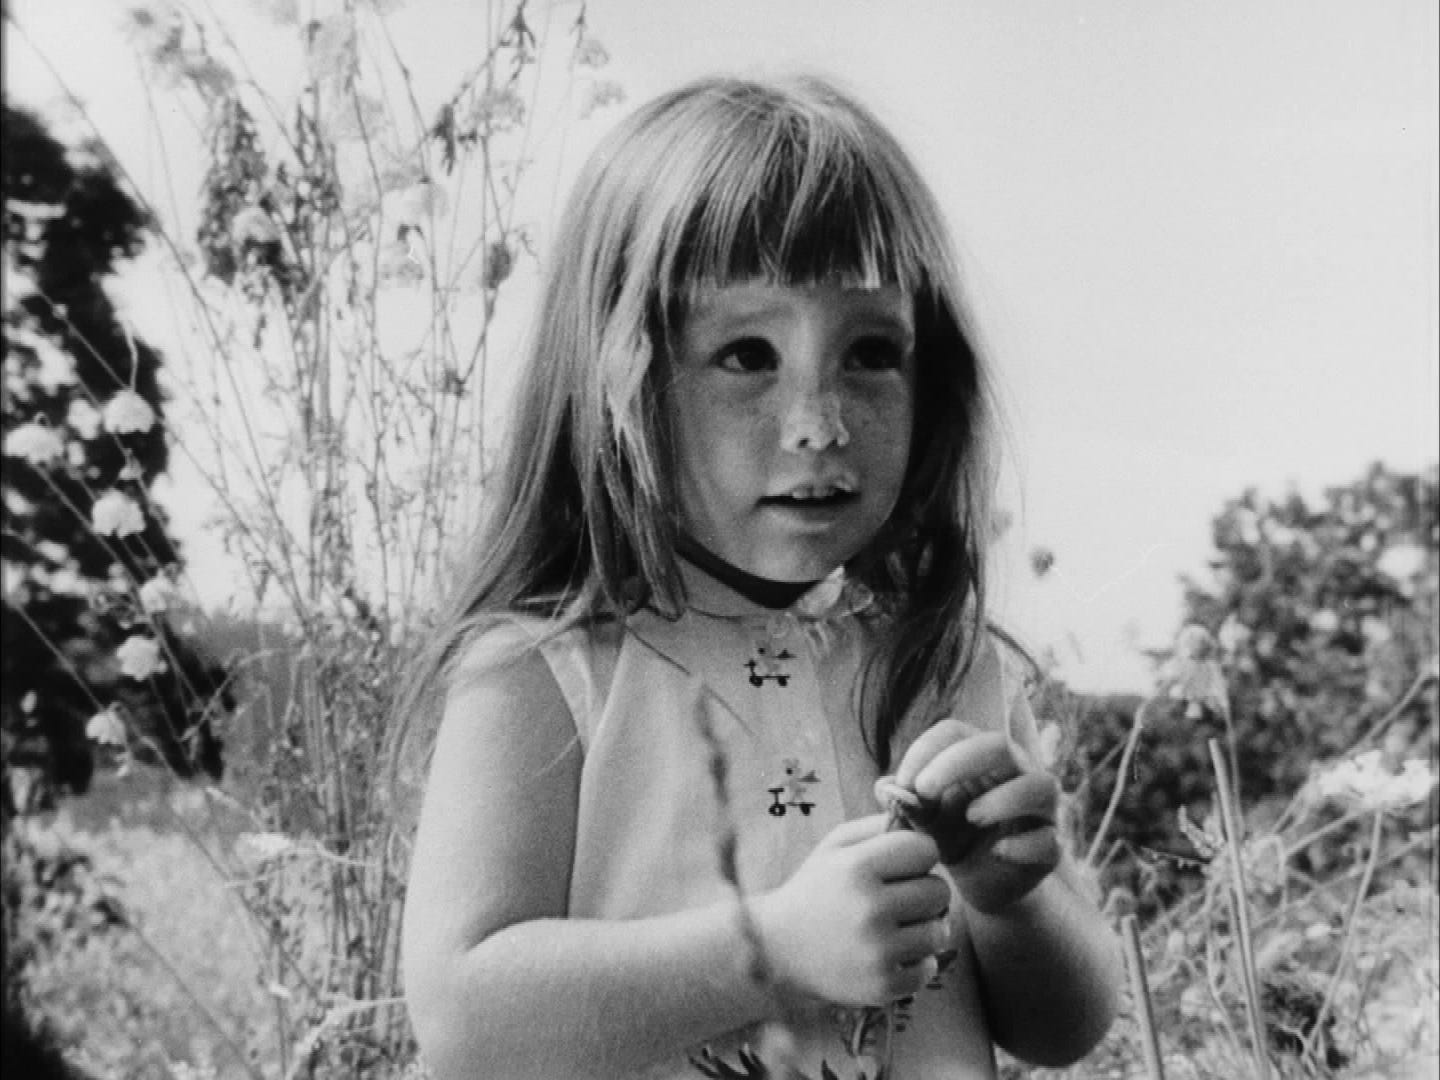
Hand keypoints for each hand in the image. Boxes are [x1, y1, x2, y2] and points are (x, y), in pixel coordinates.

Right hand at [753, 814, 951, 1006]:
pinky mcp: (883, 986)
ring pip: (939, 930)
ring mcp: (878, 952)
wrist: (778, 948)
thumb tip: (920, 820)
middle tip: (899, 898)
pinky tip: (890, 954)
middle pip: (939, 891)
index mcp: (857, 868)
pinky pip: (929, 968)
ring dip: (923, 927)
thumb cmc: (815, 889)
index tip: (902, 865)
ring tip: (896, 927)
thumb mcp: (835, 846)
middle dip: (923, 891)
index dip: (918, 855)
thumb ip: (877, 826)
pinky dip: (916, 962)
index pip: (926, 850)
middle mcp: (869, 909)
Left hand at [890, 719, 1060, 914]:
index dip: (927, 749)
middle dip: (960, 761)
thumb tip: (884, 787)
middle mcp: (1016, 774)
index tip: (903, 782)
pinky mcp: (1050, 848)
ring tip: (972, 816)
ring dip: (1003, 798)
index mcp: (980, 758)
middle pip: (1000, 745)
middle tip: (925, 789)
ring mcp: (1039, 811)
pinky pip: (1048, 840)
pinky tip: (997, 853)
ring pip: (1038, 786)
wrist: (979, 884)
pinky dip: (1023, 845)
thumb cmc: (952, 837)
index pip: (956, 732)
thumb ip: (906, 803)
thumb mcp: (923, 820)